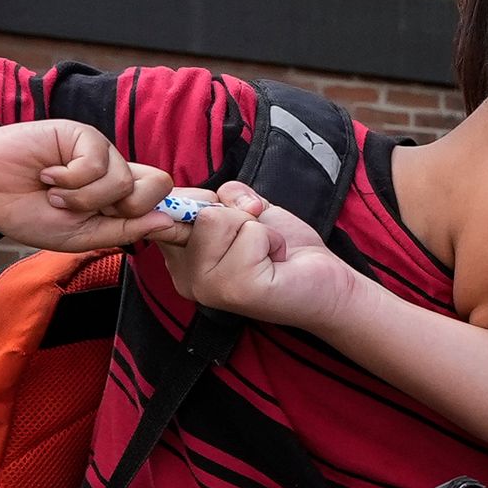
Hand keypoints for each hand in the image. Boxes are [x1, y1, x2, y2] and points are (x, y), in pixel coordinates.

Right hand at [0, 120, 176, 249]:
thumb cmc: (29, 213)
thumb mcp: (81, 236)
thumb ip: (123, 230)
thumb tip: (165, 220)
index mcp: (121, 199)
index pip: (163, 199)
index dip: (162, 213)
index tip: (136, 227)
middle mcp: (116, 172)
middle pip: (158, 185)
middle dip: (123, 210)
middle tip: (85, 211)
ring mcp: (101, 151)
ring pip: (123, 180)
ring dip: (83, 198)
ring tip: (54, 195)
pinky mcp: (82, 134)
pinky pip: (97, 162)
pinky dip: (69, 179)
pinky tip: (48, 175)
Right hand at [155, 183, 357, 330]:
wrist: (325, 282)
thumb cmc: (283, 248)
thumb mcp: (245, 210)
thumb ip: (221, 197)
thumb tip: (222, 202)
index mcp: (179, 257)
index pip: (163, 208)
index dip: (191, 197)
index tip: (223, 213)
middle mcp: (185, 276)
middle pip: (193, 208)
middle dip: (234, 211)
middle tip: (255, 240)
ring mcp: (207, 286)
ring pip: (217, 219)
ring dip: (255, 227)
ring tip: (266, 252)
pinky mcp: (234, 290)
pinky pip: (248, 234)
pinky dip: (272, 239)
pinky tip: (275, 263)